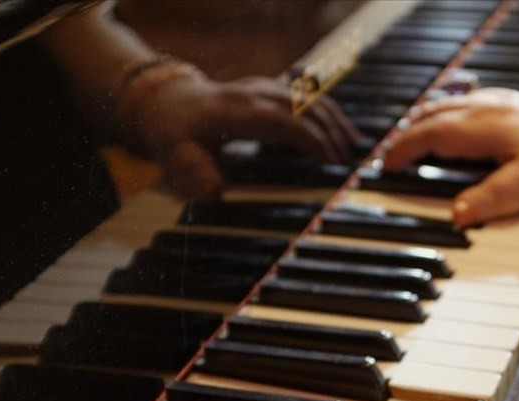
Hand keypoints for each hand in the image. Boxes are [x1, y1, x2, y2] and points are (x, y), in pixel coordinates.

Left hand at [125, 74, 361, 199]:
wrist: (164, 100)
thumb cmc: (172, 130)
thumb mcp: (174, 152)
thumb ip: (194, 171)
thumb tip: (215, 194)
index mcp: (237, 110)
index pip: (284, 120)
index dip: (311, 139)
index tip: (330, 162)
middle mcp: (255, 94)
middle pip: (305, 106)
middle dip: (332, 133)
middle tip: (350, 164)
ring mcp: (263, 88)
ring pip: (310, 98)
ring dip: (335, 121)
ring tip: (354, 148)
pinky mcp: (269, 91)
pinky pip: (306, 98)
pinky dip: (328, 114)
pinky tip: (341, 133)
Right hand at [382, 88, 518, 227]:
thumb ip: (490, 200)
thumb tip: (455, 215)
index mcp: (483, 127)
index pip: (429, 135)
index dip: (404, 150)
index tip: (386, 166)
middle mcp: (487, 110)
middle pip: (433, 115)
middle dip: (407, 135)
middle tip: (392, 156)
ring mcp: (500, 104)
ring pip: (449, 106)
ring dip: (425, 121)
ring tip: (412, 139)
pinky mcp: (514, 106)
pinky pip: (467, 104)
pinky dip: (448, 115)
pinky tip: (454, 123)